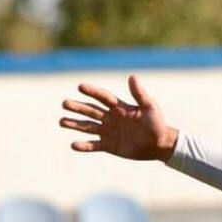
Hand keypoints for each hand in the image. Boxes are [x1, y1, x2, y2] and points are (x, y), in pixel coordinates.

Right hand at [59, 75, 177, 160]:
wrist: (160, 145)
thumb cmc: (157, 124)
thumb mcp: (150, 107)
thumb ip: (139, 94)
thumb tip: (132, 76)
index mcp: (119, 107)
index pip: (102, 97)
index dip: (92, 92)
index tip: (80, 86)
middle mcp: (110, 118)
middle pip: (90, 111)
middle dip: (77, 107)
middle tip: (64, 104)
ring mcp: (109, 132)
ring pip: (87, 127)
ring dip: (75, 124)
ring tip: (61, 122)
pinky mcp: (109, 145)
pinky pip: (94, 145)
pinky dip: (84, 146)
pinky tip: (73, 145)